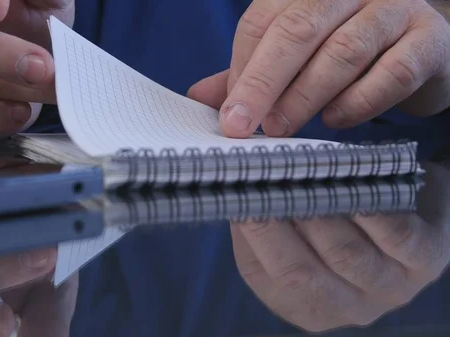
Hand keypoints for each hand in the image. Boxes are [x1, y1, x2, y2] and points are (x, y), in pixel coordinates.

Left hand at [189, 0, 449, 137]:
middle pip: (297, 30)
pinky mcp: (429, 41)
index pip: (261, 22)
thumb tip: (197, 99)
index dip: (242, 69)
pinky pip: (393, 72)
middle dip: (263, 82)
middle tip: (242, 125)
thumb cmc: (346, 54)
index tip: (230, 113)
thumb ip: (248, 73)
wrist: (422, 50)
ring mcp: (394, 10)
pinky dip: (359, 101)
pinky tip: (335, 121)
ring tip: (280, 128)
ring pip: (342, 50)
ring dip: (304, 96)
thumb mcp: (294, 59)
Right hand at [230, 166, 449, 332]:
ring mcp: (388, 290)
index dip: (253, 235)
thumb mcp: (297, 232)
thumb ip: (268, 220)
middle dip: (276, 226)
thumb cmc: (341, 219)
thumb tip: (234, 189)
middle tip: (262, 183)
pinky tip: (353, 181)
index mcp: (303, 304)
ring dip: (319, 211)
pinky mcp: (426, 262)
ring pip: (345, 255)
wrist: (412, 214)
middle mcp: (346, 308)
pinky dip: (371, 209)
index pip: (266, 276)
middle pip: (300, 273)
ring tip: (300, 176)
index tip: (240, 196)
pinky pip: (395, 237)